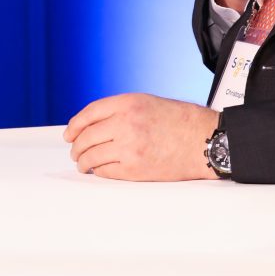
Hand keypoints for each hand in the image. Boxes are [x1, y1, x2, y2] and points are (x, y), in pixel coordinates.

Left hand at [64, 93, 217, 180]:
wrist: (204, 140)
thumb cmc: (182, 121)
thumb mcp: (149, 103)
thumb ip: (121, 110)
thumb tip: (93, 125)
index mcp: (129, 103)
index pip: (89, 114)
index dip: (74, 126)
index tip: (69, 134)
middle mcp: (126, 123)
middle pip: (86, 137)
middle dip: (77, 147)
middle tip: (76, 152)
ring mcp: (129, 147)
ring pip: (91, 157)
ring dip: (83, 162)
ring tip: (84, 164)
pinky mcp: (135, 169)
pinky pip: (104, 172)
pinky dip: (98, 172)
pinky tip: (100, 170)